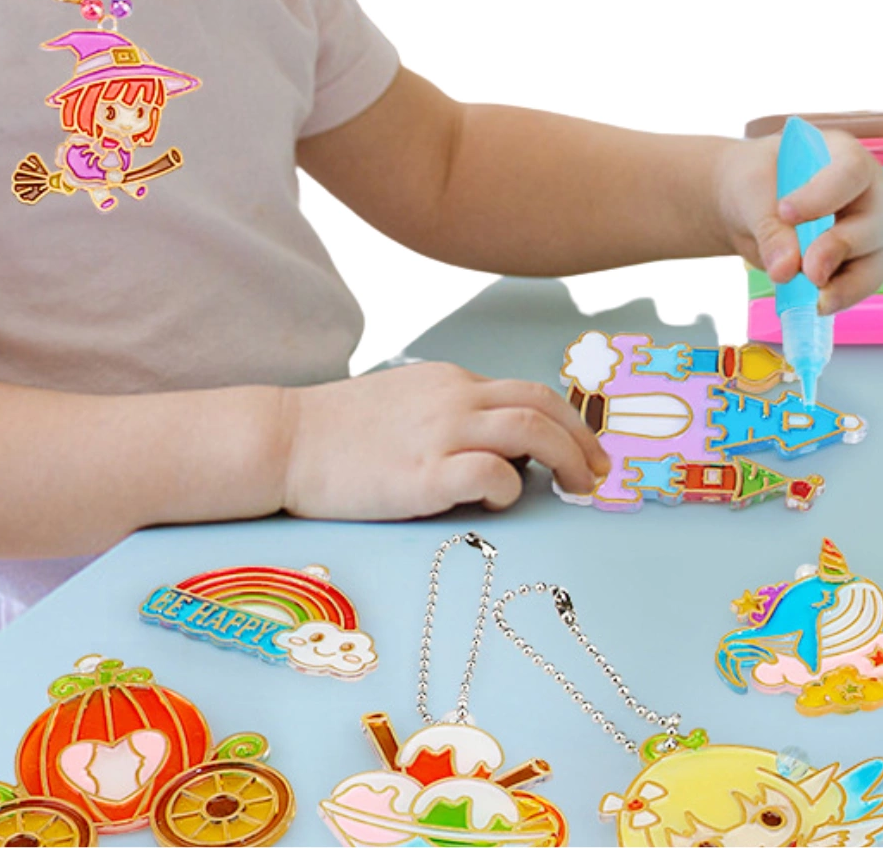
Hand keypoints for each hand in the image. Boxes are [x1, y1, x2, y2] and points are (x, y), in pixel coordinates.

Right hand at [280, 362, 610, 518]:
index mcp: (452, 381)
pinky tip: (505, 501)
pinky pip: (489, 473)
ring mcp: (439, 434)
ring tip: (579, 490)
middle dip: (583, 439)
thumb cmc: (338, 433)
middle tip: (600, 474)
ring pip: (529, 431)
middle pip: (542, 405)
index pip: (527, 392)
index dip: (566, 421)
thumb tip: (501, 448)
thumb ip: (451, 415)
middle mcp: (454, 399)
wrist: (281, 440)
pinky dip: (510, 486)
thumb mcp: (405, 404)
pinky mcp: (421, 476)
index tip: (586, 450)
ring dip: (567, 459)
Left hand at [715, 131, 882, 313]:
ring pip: (876, 259)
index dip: (824, 195)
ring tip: (817, 301)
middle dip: (840, 247)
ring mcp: (867, 229)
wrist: (749, 206)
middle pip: (873, 220)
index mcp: (843, 155)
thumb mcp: (752, 193)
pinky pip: (862, 283)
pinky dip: (841, 297)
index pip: (849, 172)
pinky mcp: (859, 262)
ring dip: (848, 284)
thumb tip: (786, 269)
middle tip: (809, 271)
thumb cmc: (756, 184)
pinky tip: (817, 305)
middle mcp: (866, 192)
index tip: (786, 213)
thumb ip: (770, 227)